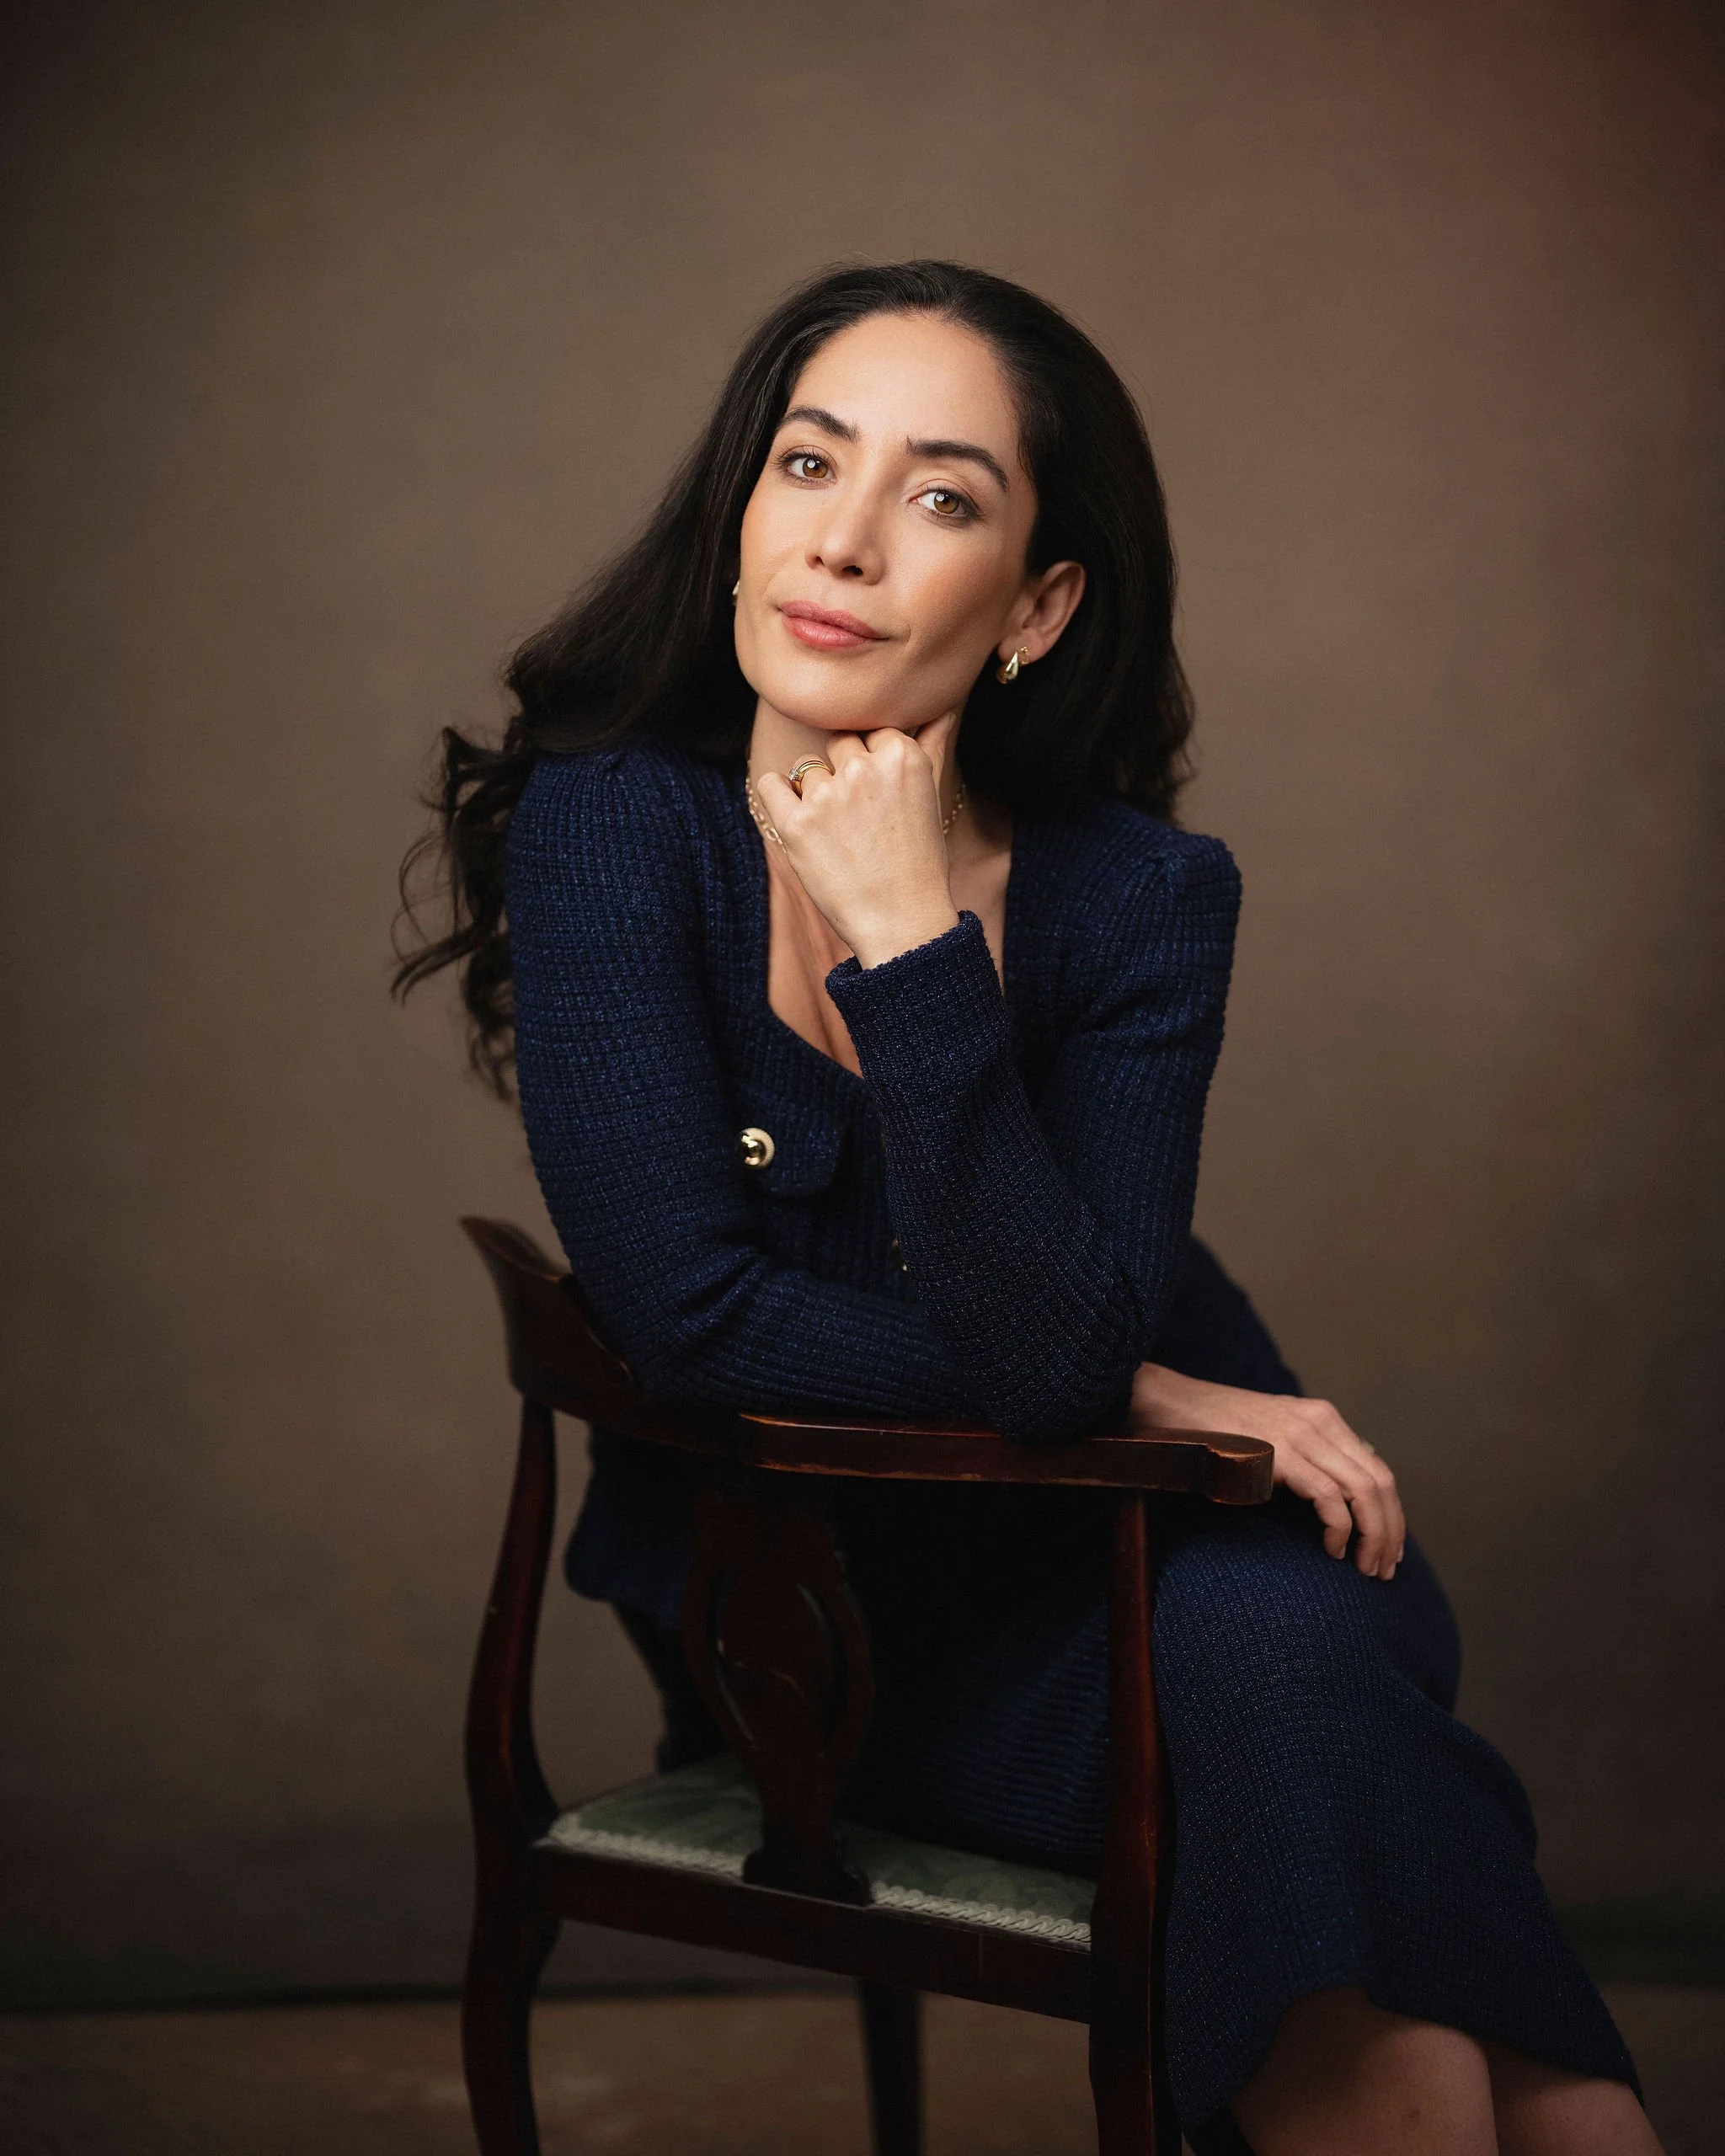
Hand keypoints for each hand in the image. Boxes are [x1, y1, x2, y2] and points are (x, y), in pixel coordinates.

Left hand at [754, 711, 962, 966]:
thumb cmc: (919, 861)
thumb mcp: (932, 796)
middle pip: (838, 742)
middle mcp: (864, 768)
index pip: (872, 731)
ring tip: (839, 835)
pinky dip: (779, 798)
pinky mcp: (795, 823)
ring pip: (807, 768)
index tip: (880, 795)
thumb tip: (943, 704)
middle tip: (860, 819)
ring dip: (815, 793)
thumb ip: (932, 742)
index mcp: (902, 756)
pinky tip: (799, 822)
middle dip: (844, 773)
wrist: (901, 922)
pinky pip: (771, 785)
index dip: (872, 762)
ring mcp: (827, 794)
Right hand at [1129, 1362, 1405, 1578]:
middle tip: (1384, 1570)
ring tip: (1365, 1568)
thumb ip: (1306, 1457)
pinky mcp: (1281, 1454)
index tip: (1388, 1551)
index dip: (1391, 1514)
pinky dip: (1340, 1529)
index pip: (1378, 1469)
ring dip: (1373, 1536)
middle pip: (1381, 1482)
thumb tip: (1341, 1497)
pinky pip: (1329, 1498)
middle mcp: (1320, 1421)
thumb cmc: (1211, 1429)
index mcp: (1322, 1417)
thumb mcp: (1271, 1437)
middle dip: (1390, 1531)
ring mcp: (1301, 1435)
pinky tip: (1332, 1550)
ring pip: (1364, 1491)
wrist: (1167, 1404)